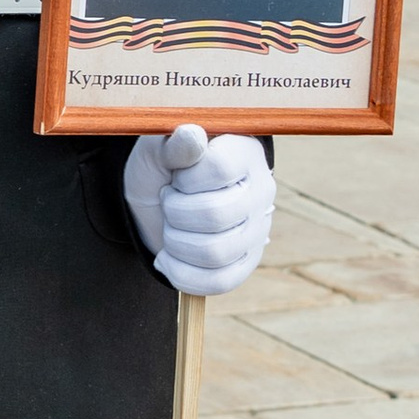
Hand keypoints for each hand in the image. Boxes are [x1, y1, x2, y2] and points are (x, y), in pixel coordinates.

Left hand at [124, 124, 276, 295]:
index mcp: (244, 155)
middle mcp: (260, 193)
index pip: (217, 169)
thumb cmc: (163, 166)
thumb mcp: (157, 147)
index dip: (185, 177)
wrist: (158, 198)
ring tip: (171, 226)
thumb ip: (173, 143)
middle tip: (169, 200)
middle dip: (174, 211)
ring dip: (175, 242)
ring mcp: (257, 232)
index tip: (177, 175)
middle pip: (214, 216)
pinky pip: (217, 283)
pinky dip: (181, 274)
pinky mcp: (245, 263)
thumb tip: (192, 135)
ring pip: (214, 253)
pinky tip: (168, 257)